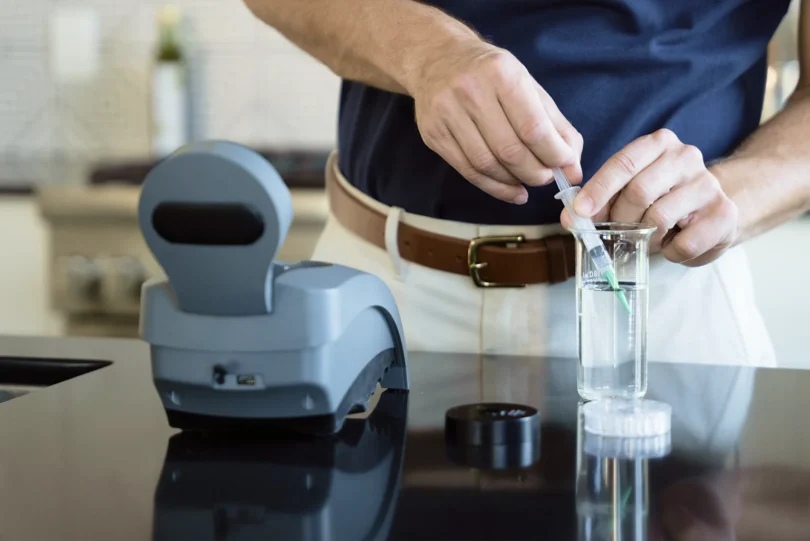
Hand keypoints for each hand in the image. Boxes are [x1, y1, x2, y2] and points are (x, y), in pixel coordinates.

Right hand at [411, 41, 581, 203]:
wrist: (437, 59)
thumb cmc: (490, 74)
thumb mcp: (527, 86)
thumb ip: (555, 126)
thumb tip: (573, 168)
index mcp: (501, 74)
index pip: (532, 128)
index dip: (553, 155)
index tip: (565, 166)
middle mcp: (470, 91)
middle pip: (509, 150)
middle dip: (535, 173)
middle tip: (546, 178)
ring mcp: (447, 113)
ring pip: (486, 164)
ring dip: (513, 181)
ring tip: (527, 182)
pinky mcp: (433, 133)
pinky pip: (467, 170)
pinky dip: (493, 186)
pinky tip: (509, 188)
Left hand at [561, 129, 738, 266]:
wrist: (710, 211)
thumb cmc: (660, 199)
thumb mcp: (627, 191)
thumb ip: (598, 201)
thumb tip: (570, 218)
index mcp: (658, 144)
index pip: (623, 163)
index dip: (598, 190)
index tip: (580, 212)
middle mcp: (686, 157)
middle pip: (639, 191)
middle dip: (620, 219)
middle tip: (615, 234)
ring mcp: (708, 184)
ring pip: (659, 218)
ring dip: (643, 239)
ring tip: (645, 240)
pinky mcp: (724, 214)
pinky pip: (685, 244)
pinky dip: (669, 253)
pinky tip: (670, 246)